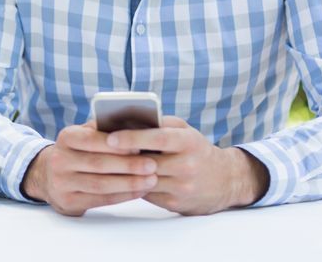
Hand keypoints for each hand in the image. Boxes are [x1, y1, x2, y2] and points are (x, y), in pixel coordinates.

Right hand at [22, 119, 160, 216]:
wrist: (49, 176)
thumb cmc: (77, 152)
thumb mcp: (82, 135)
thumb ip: (103, 130)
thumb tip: (133, 124)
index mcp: (66, 138)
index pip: (92, 139)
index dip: (116, 144)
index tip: (140, 145)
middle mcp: (60, 160)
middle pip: (98, 163)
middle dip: (129, 165)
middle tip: (152, 165)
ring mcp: (62, 183)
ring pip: (101, 184)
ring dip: (130, 183)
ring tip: (151, 180)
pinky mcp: (69, 201)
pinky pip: (101, 200)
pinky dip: (123, 196)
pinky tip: (139, 191)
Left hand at [106, 116, 267, 214]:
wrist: (225, 180)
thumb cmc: (195, 148)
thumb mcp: (183, 130)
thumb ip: (158, 124)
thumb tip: (124, 118)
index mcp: (188, 142)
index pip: (158, 138)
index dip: (133, 138)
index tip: (110, 137)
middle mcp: (187, 165)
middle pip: (147, 163)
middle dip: (121, 158)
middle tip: (96, 152)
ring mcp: (182, 187)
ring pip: (143, 181)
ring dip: (123, 173)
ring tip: (102, 163)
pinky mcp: (176, 204)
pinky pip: (146, 194)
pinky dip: (131, 185)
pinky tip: (117, 177)